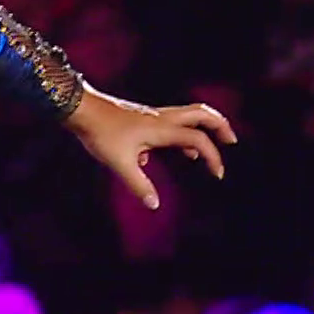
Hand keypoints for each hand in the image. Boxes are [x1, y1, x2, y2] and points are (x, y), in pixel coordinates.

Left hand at [69, 94, 234, 209]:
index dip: (212, 156)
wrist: (82, 109)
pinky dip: (184, 132)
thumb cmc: (101, 133)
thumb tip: (155, 204)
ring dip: (204, 127)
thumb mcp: (119, 163)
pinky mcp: (144, 116)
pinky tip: (177, 150)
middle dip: (220, 125)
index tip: (218, 174)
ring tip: (208, 148)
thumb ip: (139, 185)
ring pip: (188, 114)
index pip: (198, 139)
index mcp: (162, 128)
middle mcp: (162, 118)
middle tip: (231, 141)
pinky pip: (174, 121)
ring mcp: (153, 115)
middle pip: (201, 113)